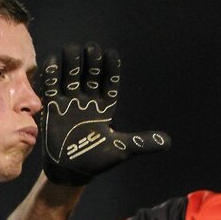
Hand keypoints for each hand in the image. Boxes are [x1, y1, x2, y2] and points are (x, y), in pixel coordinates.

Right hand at [39, 42, 169, 184]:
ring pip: (71, 75)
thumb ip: (142, 142)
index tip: (111, 53)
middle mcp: (88, 100)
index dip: (111, 68)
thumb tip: (168, 142)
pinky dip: (52, 73)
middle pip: (90, 73)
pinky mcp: (53, 107)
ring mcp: (70, 102)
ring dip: (72, 61)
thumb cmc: (96, 160)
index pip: (110, 82)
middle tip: (92, 49)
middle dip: (91, 60)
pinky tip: (53, 61)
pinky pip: (52, 86)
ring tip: (72, 50)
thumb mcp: (122, 150)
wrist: (70, 170)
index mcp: (106, 107)